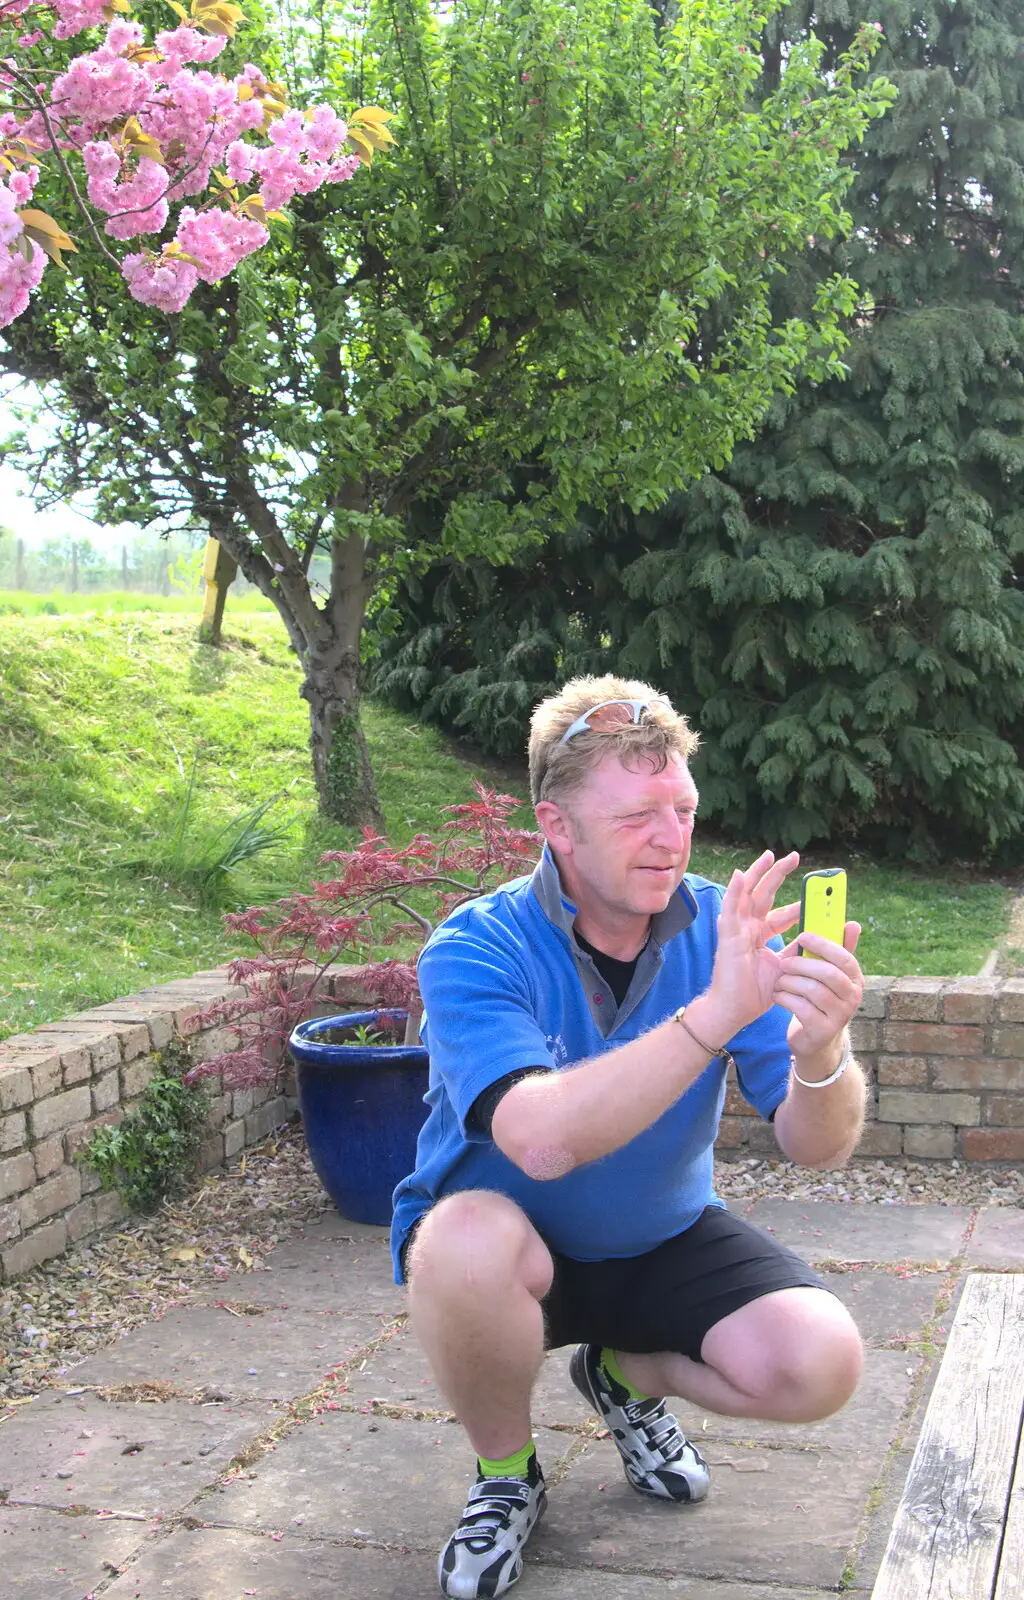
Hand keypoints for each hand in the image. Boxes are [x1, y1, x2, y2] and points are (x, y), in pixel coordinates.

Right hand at [701, 850, 801, 1038]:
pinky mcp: (728, 935)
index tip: (814, 898)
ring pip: (747, 894)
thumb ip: (797, 951)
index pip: (780, 914)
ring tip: (770, 855)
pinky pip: (731, 908)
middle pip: (763, 894)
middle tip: (793, 857)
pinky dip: (734, 891)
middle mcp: (747, 927)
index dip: (796, 905)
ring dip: (758, 873)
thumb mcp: (784, 967)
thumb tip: (817, 938)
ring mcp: (736, 929)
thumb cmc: (755, 992)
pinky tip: (739, 875)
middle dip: (777, 875)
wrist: (735, 1010)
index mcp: (759, 935)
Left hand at [774, 923, 863, 1060]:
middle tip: (783, 962)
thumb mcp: (830, 977)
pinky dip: (785, 998)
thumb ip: (837, 951)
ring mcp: (839, 1016)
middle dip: (802, 965)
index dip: (823, 945)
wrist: (815, 1041)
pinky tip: (777, 995)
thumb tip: (852, 923)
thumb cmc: (820, 1001)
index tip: (802, 936)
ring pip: (814, 991)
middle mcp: (853, 998)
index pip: (845, 958)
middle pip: (829, 974)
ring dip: (791, 982)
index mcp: (856, 979)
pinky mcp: (822, 1031)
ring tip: (779, 981)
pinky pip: (802, 1008)